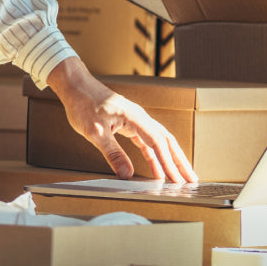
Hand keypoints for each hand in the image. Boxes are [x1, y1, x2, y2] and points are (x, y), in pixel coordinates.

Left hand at [45, 57, 196, 182]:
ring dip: (171, 158)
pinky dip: (155, 154)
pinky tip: (158, 168)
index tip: (176, 180)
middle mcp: (140, 117)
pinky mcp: (129, 122)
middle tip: (191, 180)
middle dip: (179, 161)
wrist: (75, 85)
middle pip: (166, 140)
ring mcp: (136, 119)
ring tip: (181, 176)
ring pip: (160, 140)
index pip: (158, 143)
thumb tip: (126, 174)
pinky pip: (147, 140)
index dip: (168, 163)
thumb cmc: (83, 104)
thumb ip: (112, 153)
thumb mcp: (94, 132)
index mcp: (134, 118)